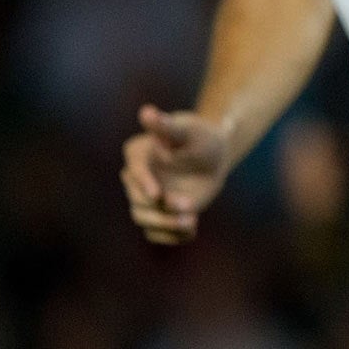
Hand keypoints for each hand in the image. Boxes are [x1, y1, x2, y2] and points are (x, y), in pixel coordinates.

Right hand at [121, 105, 228, 244]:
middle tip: (190, 210)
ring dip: (166, 226)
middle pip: (139, 201)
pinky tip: (191, 233)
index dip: (144, 183)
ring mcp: (145, 198)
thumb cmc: (200, 136)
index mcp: (138, 154)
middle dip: (162, 209)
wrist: (213, 156)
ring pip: (145, 219)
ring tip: (192, 223)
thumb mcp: (188, 130)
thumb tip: (146, 111)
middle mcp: (136, 179)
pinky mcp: (157, 214)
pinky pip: (157, 232)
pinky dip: (172, 236)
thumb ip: (167, 126)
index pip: (135, 172)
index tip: (157, 195)